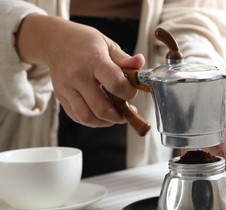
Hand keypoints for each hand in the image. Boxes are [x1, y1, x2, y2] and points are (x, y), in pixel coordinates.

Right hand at [16, 14, 144, 126]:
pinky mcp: (60, 96)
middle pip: (101, 108)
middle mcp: (78, 76)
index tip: (132, 92)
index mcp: (94, 60)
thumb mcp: (107, 44)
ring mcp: (67, 88)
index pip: (116, 85)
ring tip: (115, 116)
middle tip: (127, 112)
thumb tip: (140, 63)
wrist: (54, 40)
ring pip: (88, 117)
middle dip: (119, 115)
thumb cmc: (85, 42)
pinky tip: (101, 114)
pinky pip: (77, 117)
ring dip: (106, 122)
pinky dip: (92, 120)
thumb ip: (124, 58)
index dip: (129, 93)